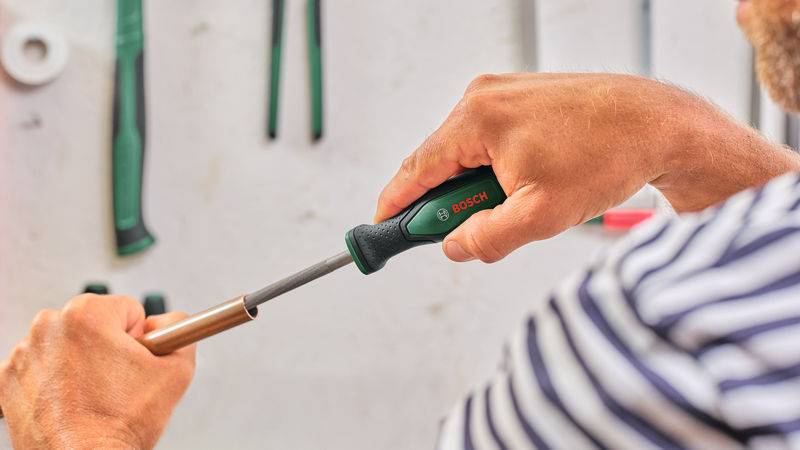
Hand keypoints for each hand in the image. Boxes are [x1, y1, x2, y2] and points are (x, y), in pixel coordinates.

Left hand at [0, 294, 195, 448]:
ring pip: (69, 345)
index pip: (129, 310)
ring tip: (95, 395)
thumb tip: (170, 321)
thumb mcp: (176, 371)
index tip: (133, 364)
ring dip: (83, 363)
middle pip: (96, 324)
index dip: (139, 340)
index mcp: (87, 314)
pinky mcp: (9, 379)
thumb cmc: (118, 424)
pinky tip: (71, 401)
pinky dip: (57, 380)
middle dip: (109, 348)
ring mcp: (25, 353)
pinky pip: (44, 366)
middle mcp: (48, 326)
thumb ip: (181, 330)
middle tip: (117, 382)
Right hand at [375, 73, 799, 261]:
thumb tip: (454, 245)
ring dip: (479, 187)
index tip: (381, 228)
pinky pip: (492, 140)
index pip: (416, 168)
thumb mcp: (540, 216)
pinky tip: (531, 182)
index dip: (395, 204)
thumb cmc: (609, 156)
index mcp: (478, 118)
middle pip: (440, 161)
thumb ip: (485, 238)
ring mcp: (505, 93)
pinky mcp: (523, 97)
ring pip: (468, 153)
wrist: (660, 124)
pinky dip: (498, 169)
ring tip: (521, 203)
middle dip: (448, 202)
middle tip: (466, 230)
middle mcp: (484, 97)